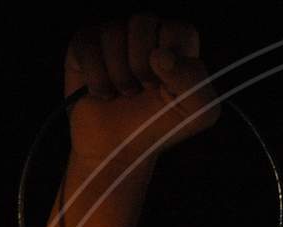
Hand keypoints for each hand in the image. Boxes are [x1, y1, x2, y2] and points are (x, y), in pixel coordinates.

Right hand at [63, 13, 217, 166]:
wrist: (119, 149)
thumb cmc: (160, 126)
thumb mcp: (197, 113)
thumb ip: (194, 80)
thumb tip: (160, 54)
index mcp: (177, 44)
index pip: (178, 29)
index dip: (172, 57)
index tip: (166, 84)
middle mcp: (145, 34)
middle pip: (142, 21)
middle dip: (141, 64)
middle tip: (144, 88)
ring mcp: (114, 36)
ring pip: (113, 31)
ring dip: (119, 75)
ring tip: (124, 92)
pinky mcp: (85, 45)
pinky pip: (88, 45)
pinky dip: (97, 78)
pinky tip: (104, 93)